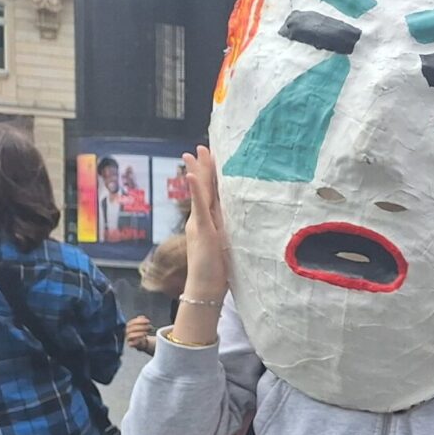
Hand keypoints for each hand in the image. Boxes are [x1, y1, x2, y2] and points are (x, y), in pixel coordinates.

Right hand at [124, 316, 155, 353]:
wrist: (142, 341)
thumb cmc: (141, 331)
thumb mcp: (142, 324)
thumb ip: (142, 320)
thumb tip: (142, 317)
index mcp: (129, 325)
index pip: (132, 322)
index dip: (140, 321)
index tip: (148, 321)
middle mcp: (127, 331)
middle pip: (132, 328)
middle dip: (142, 327)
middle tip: (150, 327)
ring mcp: (128, 338)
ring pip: (131, 335)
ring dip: (140, 333)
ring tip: (147, 333)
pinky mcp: (130, 344)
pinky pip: (131, 343)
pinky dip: (137, 341)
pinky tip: (143, 339)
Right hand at [180, 146, 227, 301]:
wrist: (205, 287)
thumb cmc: (218, 270)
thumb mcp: (228, 245)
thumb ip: (230, 232)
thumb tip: (242, 223)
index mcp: (209, 221)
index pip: (211, 193)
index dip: (211, 175)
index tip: (211, 157)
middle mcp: (202, 218)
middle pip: (203, 187)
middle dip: (201, 167)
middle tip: (199, 147)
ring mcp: (200, 223)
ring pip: (199, 192)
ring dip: (197, 172)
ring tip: (193, 154)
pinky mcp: (203, 229)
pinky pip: (199, 207)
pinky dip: (195, 191)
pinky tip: (191, 176)